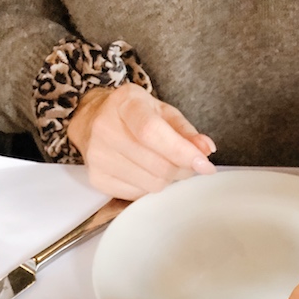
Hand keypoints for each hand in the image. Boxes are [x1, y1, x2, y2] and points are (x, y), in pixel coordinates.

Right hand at [67, 82, 215, 198]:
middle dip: (181, 169)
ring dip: (167, 179)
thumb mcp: (161, 112)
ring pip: (151, 184)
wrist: (92, 120)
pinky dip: (149, 187)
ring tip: (164, 165)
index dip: (181, 152)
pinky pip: (138, 194)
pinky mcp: (97, 179)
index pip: (152, 132)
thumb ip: (185, 131)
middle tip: (185, 163)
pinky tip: (145, 172)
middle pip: (157, 165)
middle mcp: (106, 129)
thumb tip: (206, 150)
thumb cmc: (133, 115)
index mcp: (125, 104)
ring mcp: (98, 157)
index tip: (204, 165)